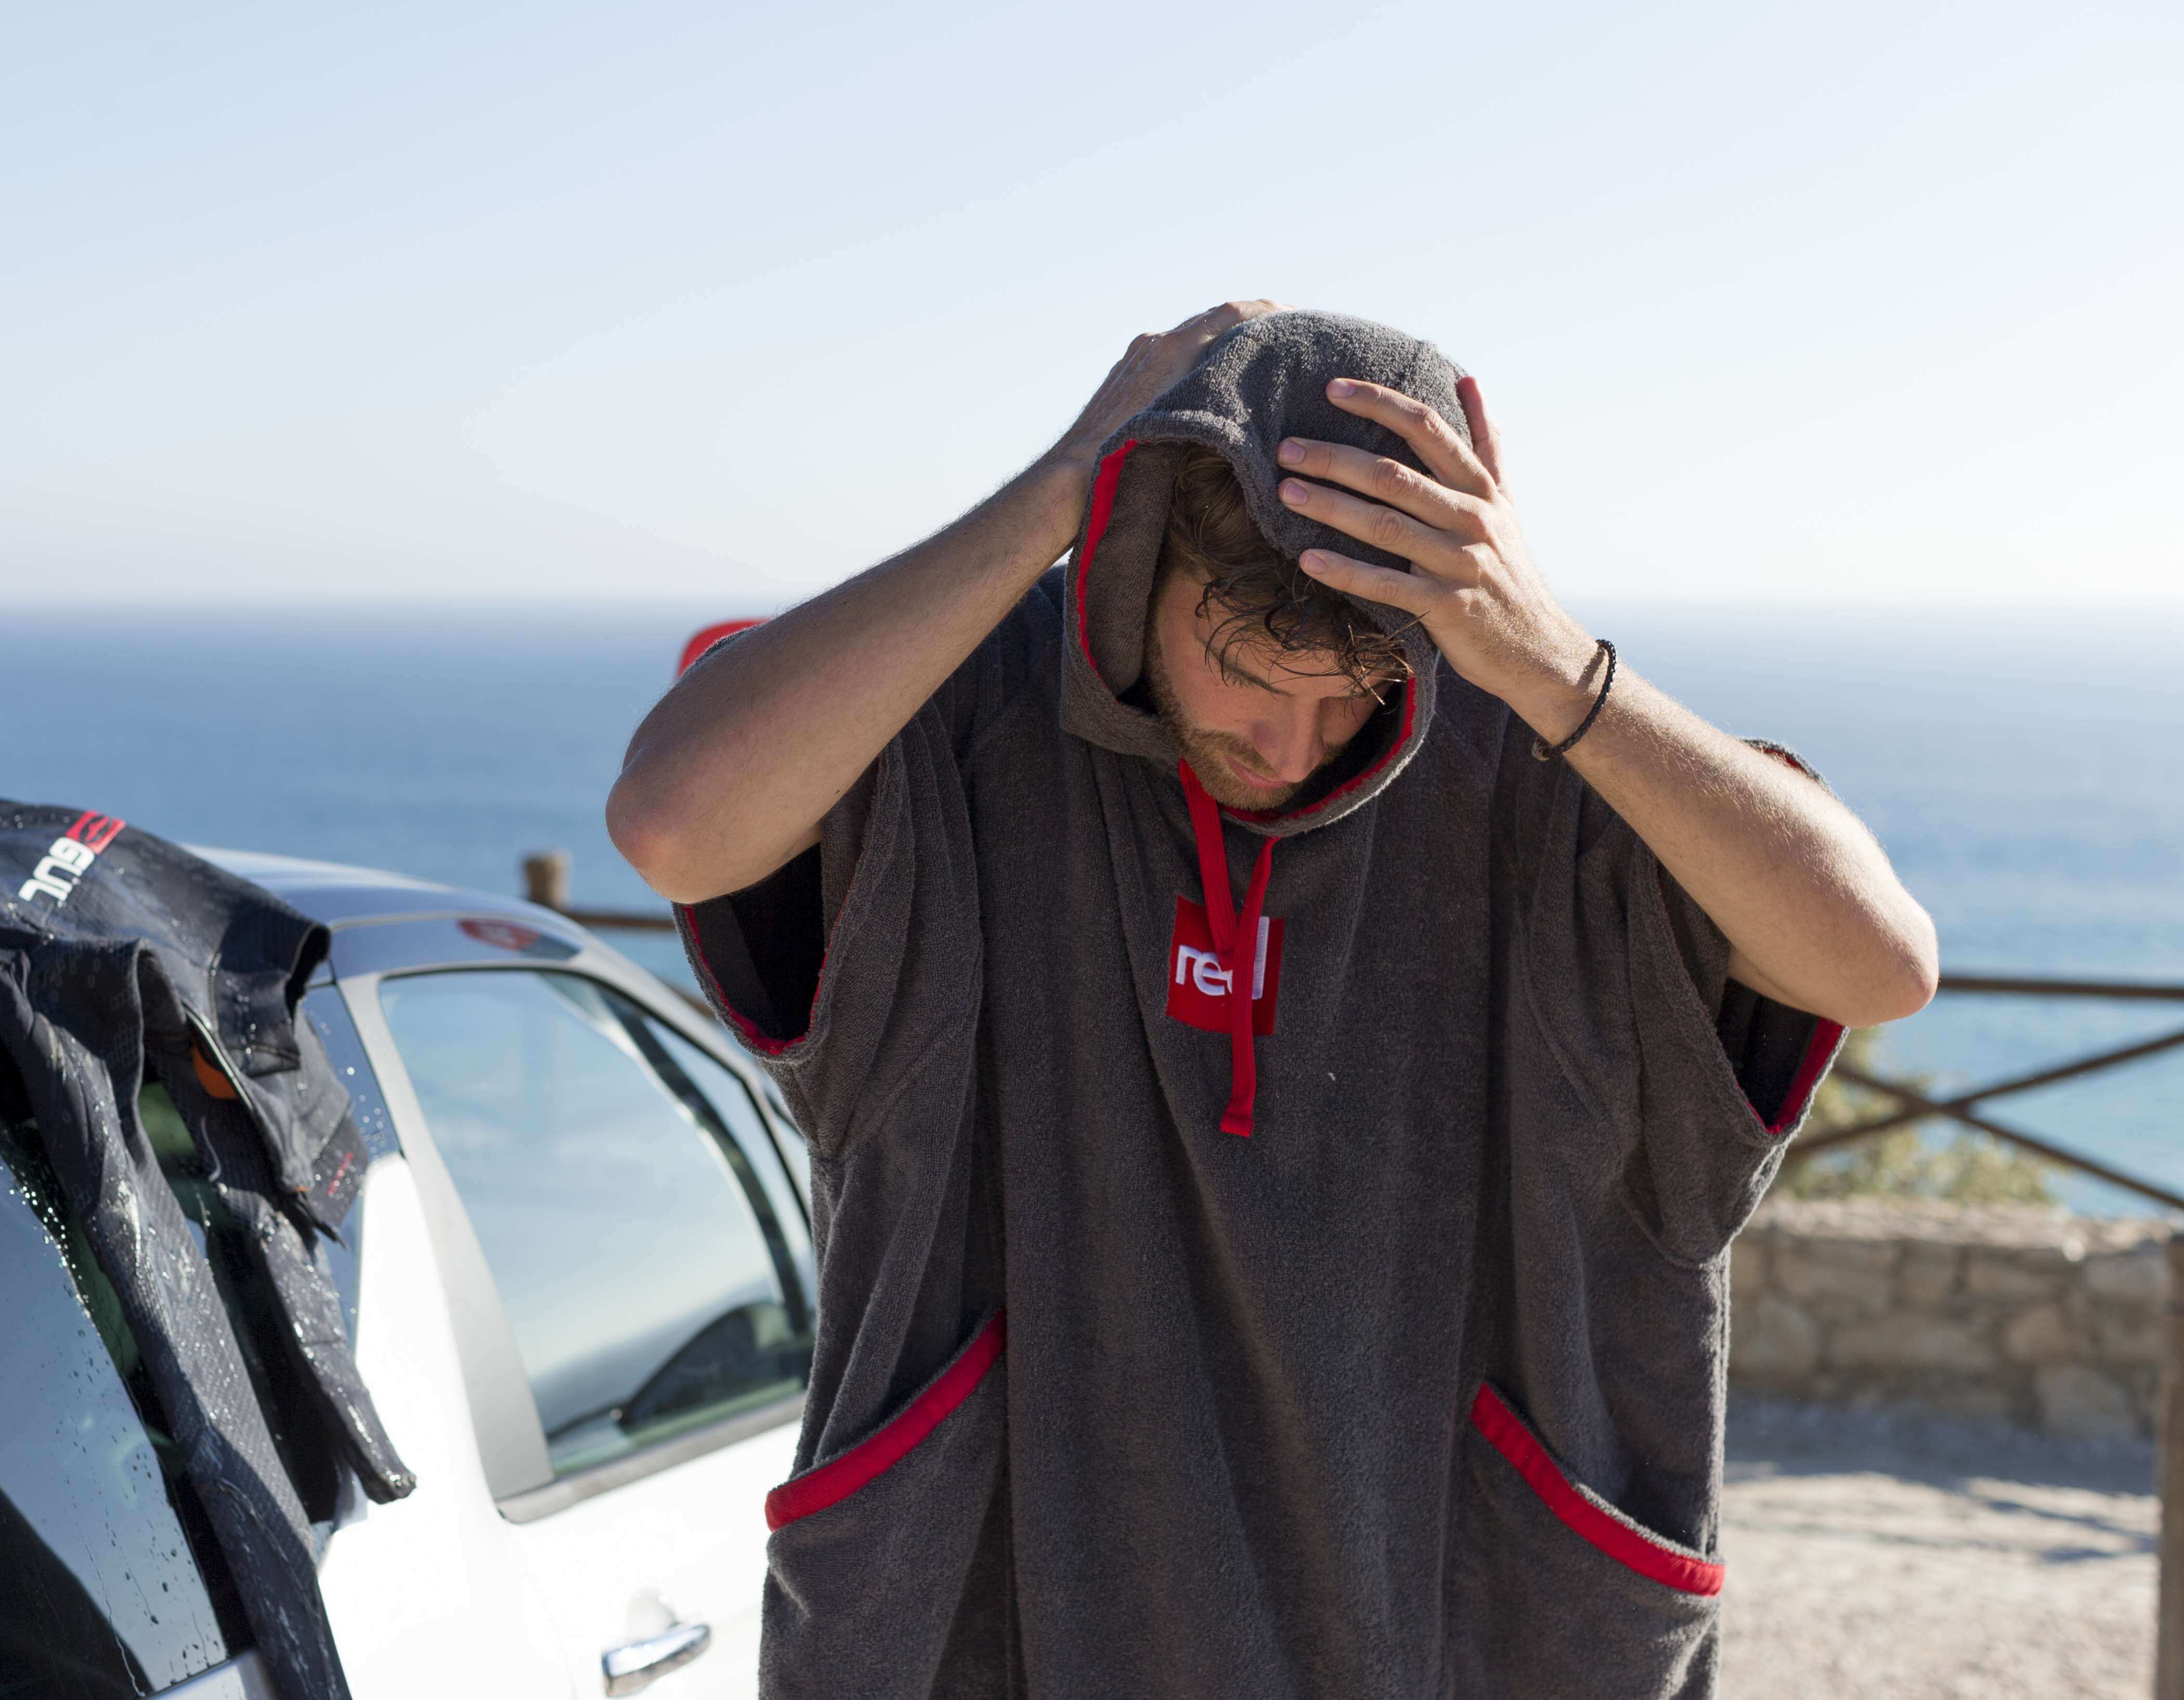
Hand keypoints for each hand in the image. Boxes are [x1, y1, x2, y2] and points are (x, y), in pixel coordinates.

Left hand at [1049, 300, 1286, 477]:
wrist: (1073, 473)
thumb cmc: (1124, 458)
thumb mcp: (1184, 420)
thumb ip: (1216, 390)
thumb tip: (1250, 384)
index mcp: (1171, 347)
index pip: (1231, 313)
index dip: (1267, 312)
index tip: (1294, 318)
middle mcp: (1154, 343)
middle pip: (1213, 319)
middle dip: (1250, 323)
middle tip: (1283, 335)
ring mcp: (1138, 355)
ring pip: (1192, 335)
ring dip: (1223, 339)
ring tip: (1253, 354)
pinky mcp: (1126, 372)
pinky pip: (1170, 352)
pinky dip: (1198, 354)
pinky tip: (1211, 375)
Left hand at [1275, 376, 1601, 741]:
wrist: (1535, 647)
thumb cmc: (1507, 569)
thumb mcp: (1505, 501)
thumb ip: (1485, 442)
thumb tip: (1467, 380)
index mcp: (1480, 487)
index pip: (1426, 428)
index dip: (1379, 403)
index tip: (1332, 389)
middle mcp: (1472, 518)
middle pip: (1394, 475)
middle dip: (1335, 458)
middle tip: (1286, 449)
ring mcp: (1459, 562)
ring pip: (1385, 526)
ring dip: (1331, 507)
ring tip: (1285, 492)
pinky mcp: (1446, 606)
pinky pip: (1386, 585)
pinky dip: (1346, 571)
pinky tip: (1307, 559)